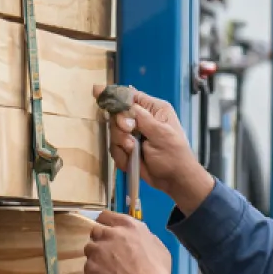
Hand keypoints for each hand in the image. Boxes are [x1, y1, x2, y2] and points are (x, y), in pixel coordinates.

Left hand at [84, 211, 172, 273]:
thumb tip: (137, 239)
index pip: (106, 216)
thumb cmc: (156, 272)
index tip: (106, 229)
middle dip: (101, 240)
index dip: (106, 223)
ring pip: (90, 249)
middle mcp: (110, 234)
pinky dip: (95, 272)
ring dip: (96, 256)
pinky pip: (88, 267)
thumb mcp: (158, 247)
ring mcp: (97, 251)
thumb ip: (143, 237)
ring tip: (108, 269)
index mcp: (128, 226)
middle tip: (109, 253)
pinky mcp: (90, 267)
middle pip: (96, 231)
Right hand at [98, 86, 216, 214]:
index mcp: (153, 110)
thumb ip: (142, 118)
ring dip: (121, 143)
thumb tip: (123, 107)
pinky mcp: (128, 150)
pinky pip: (114, 148)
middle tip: (130, 135)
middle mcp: (141, 119)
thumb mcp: (161, 133)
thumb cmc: (174, 155)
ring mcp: (134, 135)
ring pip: (114, 133)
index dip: (114, 95)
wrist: (174, 181)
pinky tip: (131, 160)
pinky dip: (121, 156)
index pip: (130, 96)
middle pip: (117, 115)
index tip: (97, 92)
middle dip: (120, 127)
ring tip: (133, 150)